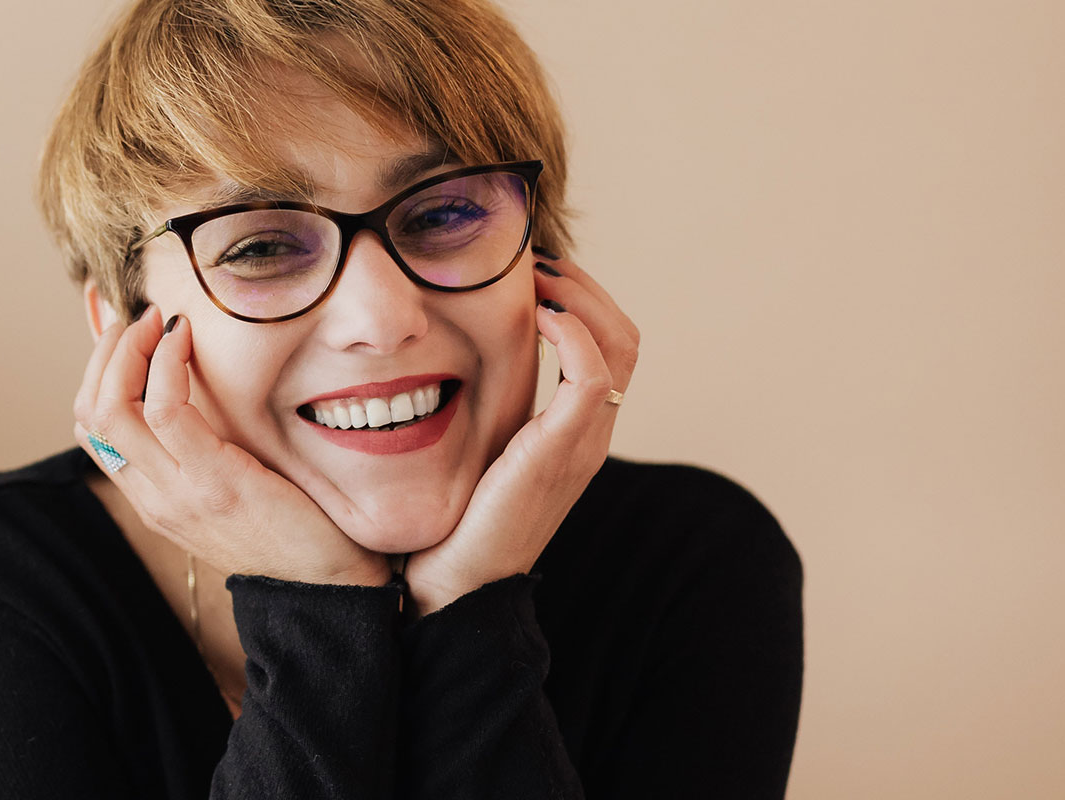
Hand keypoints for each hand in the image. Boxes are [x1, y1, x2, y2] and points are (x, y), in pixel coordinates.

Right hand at [74, 305, 389, 586]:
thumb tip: (197, 389)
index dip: (97, 372)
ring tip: (157, 320)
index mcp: (152, 499)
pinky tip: (184, 338)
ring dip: (129, 348)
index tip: (127, 335)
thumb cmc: (292, 528)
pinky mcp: (214, 481)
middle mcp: (153, 498)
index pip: (91, 429)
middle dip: (105, 353)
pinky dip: (167, 362)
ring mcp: (178, 493)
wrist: (329, 585)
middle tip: (138, 318)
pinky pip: (166, 409)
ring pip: (113, 407)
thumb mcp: (230, 488)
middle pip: (90, 413)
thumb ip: (203, 451)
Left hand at [401, 251, 640, 614]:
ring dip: (581, 295)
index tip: (530, 271)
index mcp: (573, 432)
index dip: (579, 297)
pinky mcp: (562, 452)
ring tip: (536, 275)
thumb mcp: (470, 451)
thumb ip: (477, 410)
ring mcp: (582, 444)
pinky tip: (536, 314)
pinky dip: (573, 331)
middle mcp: (590, 434)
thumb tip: (439, 357)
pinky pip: (593, 375)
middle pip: (625, 335)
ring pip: (619, 344)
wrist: (452, 588)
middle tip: (534, 260)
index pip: (608, 344)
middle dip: (585, 285)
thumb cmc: (449, 523)